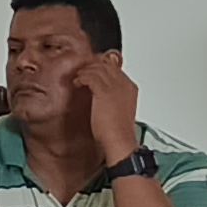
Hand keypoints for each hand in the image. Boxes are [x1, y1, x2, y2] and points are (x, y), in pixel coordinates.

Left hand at [72, 48, 145, 166]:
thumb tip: (103, 96)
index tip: (92, 73)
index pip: (115, 69)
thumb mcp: (120, 110)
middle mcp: (124, 84)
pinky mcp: (104, 91)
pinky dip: (81, 78)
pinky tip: (77, 83)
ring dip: (85, 72)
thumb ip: (114, 98)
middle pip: (107, 66)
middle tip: (82, 73)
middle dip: (93, 67)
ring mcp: (115, 87)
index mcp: (130, 88)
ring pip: (98, 69)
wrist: (119, 140)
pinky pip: (90, 76)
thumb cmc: (118, 131)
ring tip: (78, 78)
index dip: (102, 69)